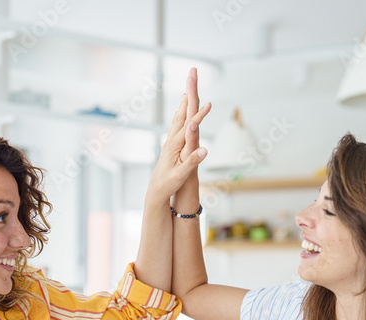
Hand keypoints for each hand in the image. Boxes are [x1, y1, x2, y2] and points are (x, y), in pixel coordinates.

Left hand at [146, 89, 209, 205]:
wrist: (156, 191)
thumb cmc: (169, 183)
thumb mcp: (182, 174)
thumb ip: (193, 160)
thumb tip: (205, 149)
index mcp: (175, 145)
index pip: (190, 126)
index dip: (200, 115)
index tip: (209, 104)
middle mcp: (171, 140)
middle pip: (182, 115)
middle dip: (188, 99)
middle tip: (192, 83)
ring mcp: (169, 142)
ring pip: (178, 119)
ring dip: (183, 105)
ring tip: (186, 92)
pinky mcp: (170, 146)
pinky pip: (176, 127)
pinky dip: (180, 117)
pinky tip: (180, 115)